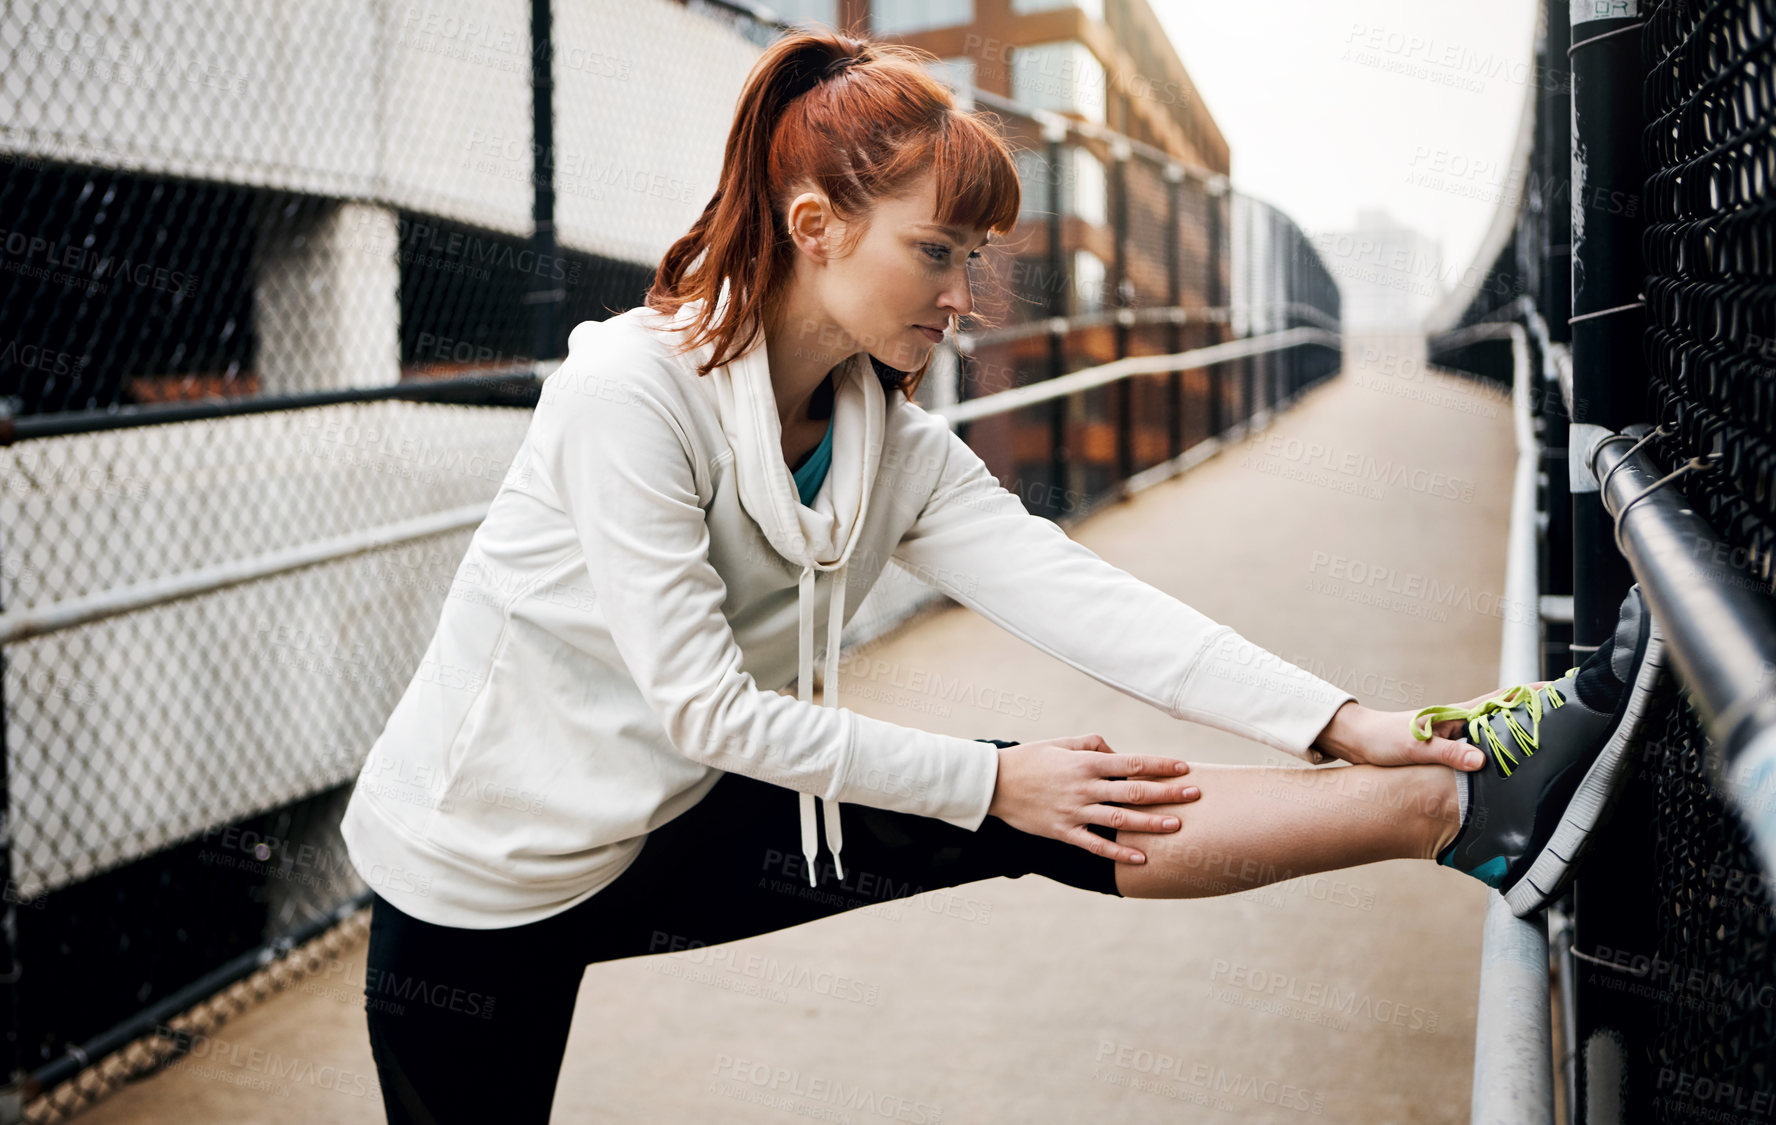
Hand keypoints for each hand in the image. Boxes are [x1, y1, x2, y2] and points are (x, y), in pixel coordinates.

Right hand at [986, 734, 1198, 863]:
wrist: (993, 784)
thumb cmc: (1030, 759)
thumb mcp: (1060, 743)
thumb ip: (1093, 744)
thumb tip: (1118, 753)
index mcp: (1085, 763)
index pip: (1132, 763)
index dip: (1161, 766)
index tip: (1185, 768)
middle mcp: (1084, 787)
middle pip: (1134, 791)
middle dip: (1167, 793)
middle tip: (1194, 795)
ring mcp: (1075, 811)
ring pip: (1120, 818)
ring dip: (1151, 823)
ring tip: (1177, 826)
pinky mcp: (1064, 832)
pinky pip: (1096, 845)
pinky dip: (1120, 851)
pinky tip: (1142, 858)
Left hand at [1310, 687, 1549, 770]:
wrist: (1359, 741)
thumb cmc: (1385, 740)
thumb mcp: (1417, 748)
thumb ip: (1449, 753)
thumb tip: (1482, 761)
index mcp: (1457, 715)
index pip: (1501, 699)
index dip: (1529, 693)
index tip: (1559, 687)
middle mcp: (1459, 720)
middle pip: (1504, 711)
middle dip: (1533, 708)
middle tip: (1566, 711)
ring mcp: (1454, 731)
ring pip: (1495, 726)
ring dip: (1518, 726)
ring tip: (1548, 732)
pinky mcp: (1447, 745)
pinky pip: (1482, 741)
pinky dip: (1499, 743)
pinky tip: (1509, 755)